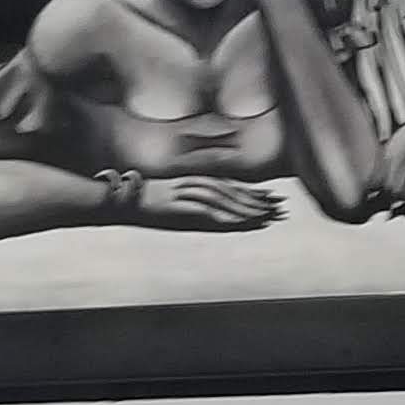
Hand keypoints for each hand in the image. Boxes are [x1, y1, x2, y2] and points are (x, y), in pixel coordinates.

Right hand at [137, 176, 280, 229]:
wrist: (126, 197)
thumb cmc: (152, 201)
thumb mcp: (180, 198)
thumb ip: (199, 201)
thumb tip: (220, 211)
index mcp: (198, 182)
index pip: (231, 185)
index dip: (253, 191)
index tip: (272, 197)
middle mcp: (195, 184)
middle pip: (232, 191)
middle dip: (256, 200)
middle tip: (277, 207)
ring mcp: (187, 193)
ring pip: (222, 199)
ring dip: (243, 208)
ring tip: (263, 216)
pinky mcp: (177, 205)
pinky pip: (204, 210)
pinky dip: (222, 216)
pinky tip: (236, 222)